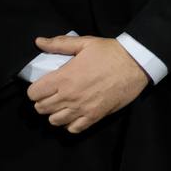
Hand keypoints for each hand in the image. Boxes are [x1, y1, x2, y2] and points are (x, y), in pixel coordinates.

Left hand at [26, 35, 149, 133]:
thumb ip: (60, 43)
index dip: (36, 89)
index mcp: (64, 77)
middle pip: (41, 108)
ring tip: (63, 105)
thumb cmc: (110, 52)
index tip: (43, 86)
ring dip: (55, 113)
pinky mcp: (95, 116)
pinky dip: (70, 124)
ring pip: (54, 121)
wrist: (136, 63)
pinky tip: (74, 114)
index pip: (34, 93)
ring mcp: (82, 108)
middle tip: (53, 94)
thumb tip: (38, 41)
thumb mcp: (85, 43)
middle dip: (43, 101)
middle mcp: (69, 96)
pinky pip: (73, 129)